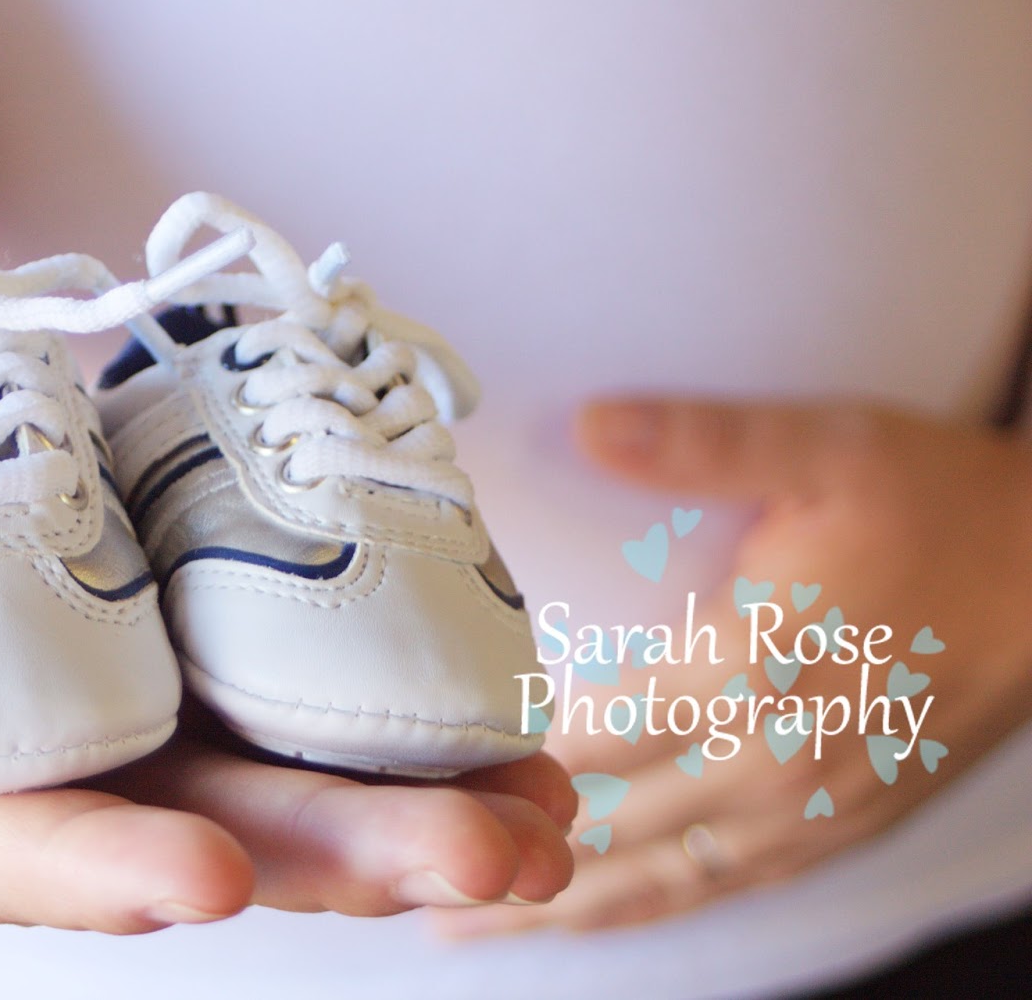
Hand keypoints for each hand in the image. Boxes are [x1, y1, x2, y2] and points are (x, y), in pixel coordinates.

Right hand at [0, 493, 575, 934]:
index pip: (21, 852)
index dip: (105, 875)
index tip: (207, 880)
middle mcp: (86, 773)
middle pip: (218, 834)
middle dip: (344, 854)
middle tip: (475, 859)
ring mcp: (180, 715)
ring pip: (310, 783)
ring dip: (437, 811)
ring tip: (550, 819)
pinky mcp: (242, 642)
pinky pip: (349, 691)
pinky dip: (445, 715)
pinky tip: (535, 732)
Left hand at [436, 398, 1031, 935]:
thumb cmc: (938, 503)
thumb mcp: (826, 448)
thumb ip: (703, 442)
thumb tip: (589, 419)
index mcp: (748, 673)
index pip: (589, 736)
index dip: (499, 759)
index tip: (415, 778)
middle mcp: (770, 764)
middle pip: (606, 831)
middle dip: (506, 858)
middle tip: (410, 884)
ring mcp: (809, 812)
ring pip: (660, 882)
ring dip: (562, 908)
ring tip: (474, 928)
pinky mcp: (843, 830)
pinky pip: (728, 887)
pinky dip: (653, 910)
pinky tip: (608, 916)